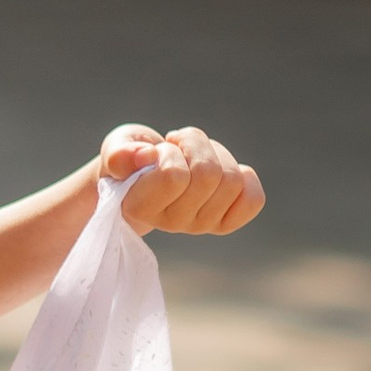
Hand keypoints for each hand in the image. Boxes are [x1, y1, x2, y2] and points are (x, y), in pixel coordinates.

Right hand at [99, 123, 264, 236]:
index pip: (174, 176)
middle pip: (208, 174)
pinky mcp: (224, 223)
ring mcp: (200, 225)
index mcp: (141, 208)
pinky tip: (221, 170)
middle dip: (195, 145)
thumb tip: (145, 156)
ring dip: (215, 153)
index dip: (170, 152)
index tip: (156, 152)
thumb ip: (119, 153)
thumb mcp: (116, 148)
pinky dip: (245, 176)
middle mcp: (172, 223)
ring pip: (232, 179)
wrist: (143, 176)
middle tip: (177, 147)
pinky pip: (253, 200)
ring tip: (193, 155)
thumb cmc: (130, 159)